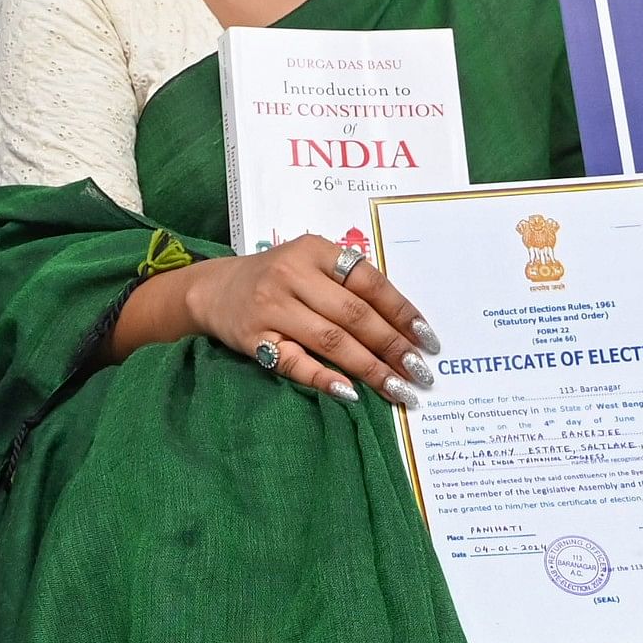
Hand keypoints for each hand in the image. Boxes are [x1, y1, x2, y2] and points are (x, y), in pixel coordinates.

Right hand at [179, 234, 437, 402]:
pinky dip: (325, 378)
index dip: (402, 312)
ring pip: (331, 340)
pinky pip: (295, 362)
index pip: (369, 282)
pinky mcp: (254, 339)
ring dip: (370, 368)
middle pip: (354, 314)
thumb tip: (405, 328)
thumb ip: (349, 284)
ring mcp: (271, 307)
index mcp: (314, 250)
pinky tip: (351, 392)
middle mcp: (291, 274)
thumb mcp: (310, 264)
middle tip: (421, 373)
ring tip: (399, 389)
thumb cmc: (277, 278)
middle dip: (393, 346)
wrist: (214, 290)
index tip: (428, 340)